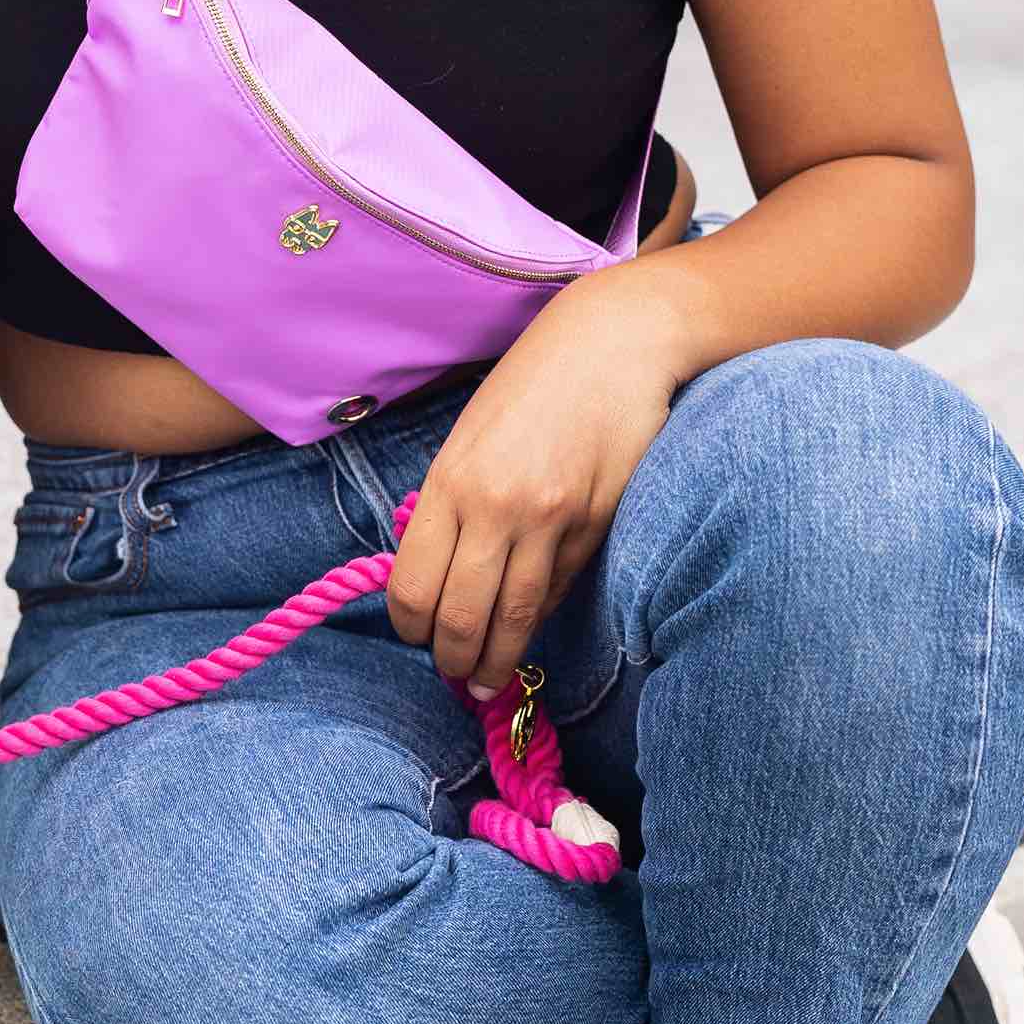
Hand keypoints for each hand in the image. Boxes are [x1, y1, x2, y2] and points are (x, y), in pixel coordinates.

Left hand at [386, 266, 692, 695]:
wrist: (612, 344)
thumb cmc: (531, 385)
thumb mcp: (470, 437)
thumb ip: (451, 504)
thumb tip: (438, 575)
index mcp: (451, 481)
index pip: (413, 587)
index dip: (411, 627)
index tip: (417, 636)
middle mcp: (497, 507)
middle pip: (461, 618)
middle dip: (453, 660)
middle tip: (455, 675)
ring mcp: (552, 521)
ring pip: (516, 619)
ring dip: (498, 661)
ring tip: (489, 679)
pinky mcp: (597, 526)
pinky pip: (560, 591)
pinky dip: (540, 618)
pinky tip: (529, 631)